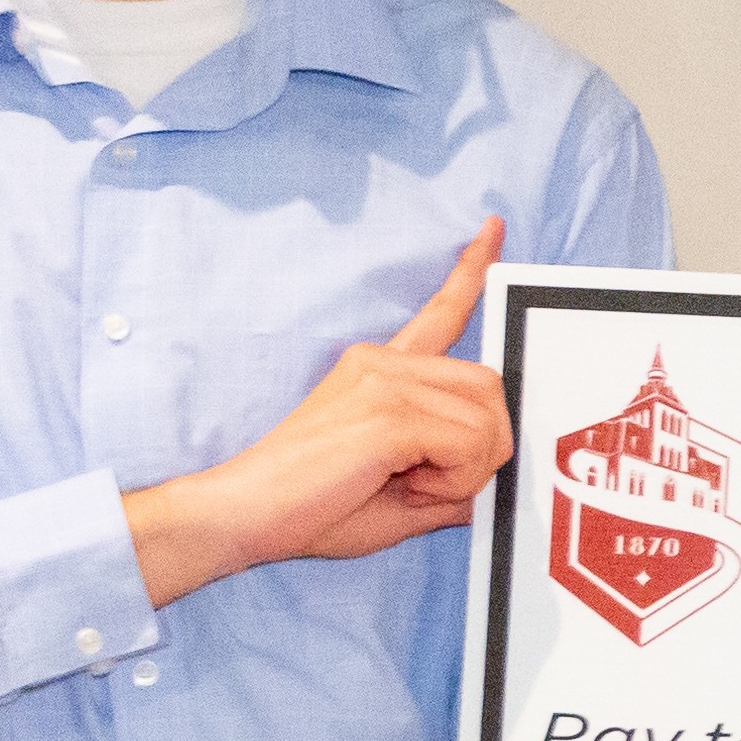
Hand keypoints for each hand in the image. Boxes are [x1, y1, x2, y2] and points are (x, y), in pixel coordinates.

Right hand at [123, 218, 512, 603]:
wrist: (243, 514)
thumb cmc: (313, 508)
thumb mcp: (401, 497)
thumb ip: (453, 478)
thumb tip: (497, 482)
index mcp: (380, 371)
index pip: (439, 313)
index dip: (470, 271)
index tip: (493, 226)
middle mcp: (381, 362)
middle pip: (490, 386)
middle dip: (486, 447)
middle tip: (431, 479)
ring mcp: (382, 380)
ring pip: (487, 419)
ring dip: (468, 469)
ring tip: (411, 483)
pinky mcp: (385, 412)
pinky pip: (468, 443)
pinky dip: (454, 479)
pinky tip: (406, 484)